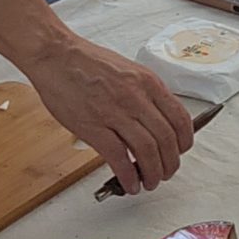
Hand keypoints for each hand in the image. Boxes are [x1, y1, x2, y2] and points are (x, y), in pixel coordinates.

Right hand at [28, 35, 194, 194]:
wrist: (55, 55)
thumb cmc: (86, 61)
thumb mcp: (127, 70)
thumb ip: (143, 93)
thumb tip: (155, 120)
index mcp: (147, 82)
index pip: (179, 118)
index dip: (184, 142)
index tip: (179, 152)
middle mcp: (135, 97)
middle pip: (166, 140)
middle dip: (170, 163)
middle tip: (165, 173)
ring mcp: (115, 112)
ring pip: (147, 151)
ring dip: (152, 174)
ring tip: (149, 182)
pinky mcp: (93, 127)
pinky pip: (118, 158)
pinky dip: (128, 176)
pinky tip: (129, 183)